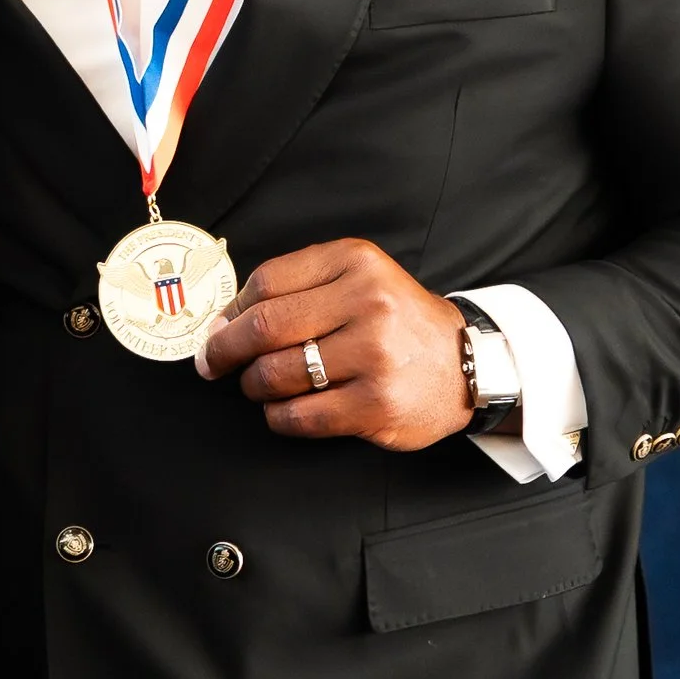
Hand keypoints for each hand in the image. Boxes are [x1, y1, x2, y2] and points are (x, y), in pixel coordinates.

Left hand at [197, 237, 473, 448]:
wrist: (466, 364)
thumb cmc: (397, 321)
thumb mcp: (357, 279)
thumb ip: (295, 288)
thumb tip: (222, 323)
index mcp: (356, 262)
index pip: (267, 282)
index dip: (231, 311)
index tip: (217, 330)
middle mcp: (368, 302)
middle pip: (264, 328)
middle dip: (225, 351)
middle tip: (213, 364)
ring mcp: (375, 355)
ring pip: (276, 375)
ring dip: (255, 386)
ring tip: (261, 386)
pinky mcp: (377, 404)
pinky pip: (300, 416)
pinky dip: (279, 417)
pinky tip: (284, 410)